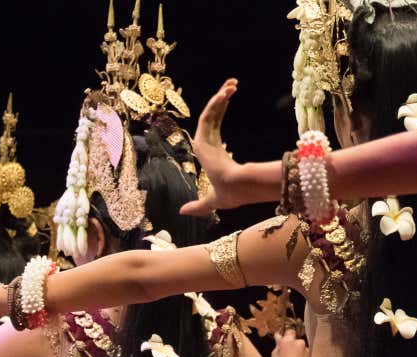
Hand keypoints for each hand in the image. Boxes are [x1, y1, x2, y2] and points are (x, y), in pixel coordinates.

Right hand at [181, 79, 247, 216]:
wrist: (236, 188)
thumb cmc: (229, 194)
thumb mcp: (215, 198)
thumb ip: (201, 204)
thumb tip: (181, 212)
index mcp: (209, 152)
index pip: (213, 124)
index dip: (219, 109)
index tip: (228, 96)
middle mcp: (205, 144)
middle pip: (211, 115)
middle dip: (220, 98)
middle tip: (232, 84)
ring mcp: (203, 142)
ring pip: (210, 112)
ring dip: (219, 97)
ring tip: (232, 83)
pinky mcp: (204, 140)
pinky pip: (208, 116)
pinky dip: (215, 103)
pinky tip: (226, 92)